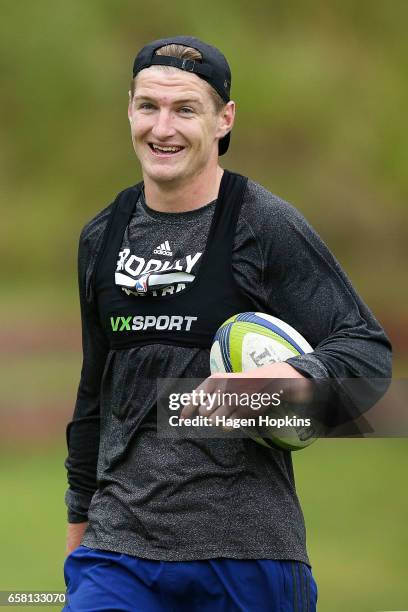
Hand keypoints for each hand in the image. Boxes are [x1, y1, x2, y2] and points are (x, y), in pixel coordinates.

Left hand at [179, 363, 311, 428]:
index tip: (182, 420)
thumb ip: (205, 393)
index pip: (195, 398)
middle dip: (209, 414)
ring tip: (227, 413)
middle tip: (219, 409)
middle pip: (204, 413)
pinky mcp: (242, 411)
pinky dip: (228, 425)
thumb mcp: (221, 381)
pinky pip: (227, 426)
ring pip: (214, 421)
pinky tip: (234, 417)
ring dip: (218, 420)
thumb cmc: (239, 383)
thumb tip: (185, 408)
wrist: (266, 381)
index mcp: (214, 380)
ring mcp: (232, 400)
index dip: (186, 411)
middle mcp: (222, 389)